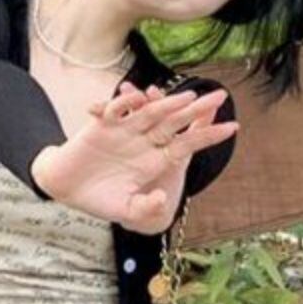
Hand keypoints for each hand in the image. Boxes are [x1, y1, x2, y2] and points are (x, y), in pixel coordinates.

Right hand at [32, 81, 238, 231]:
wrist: (68, 189)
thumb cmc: (101, 200)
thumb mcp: (127, 209)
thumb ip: (146, 206)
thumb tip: (165, 199)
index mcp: (156, 160)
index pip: (188, 144)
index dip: (209, 135)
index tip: (234, 128)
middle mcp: (145, 142)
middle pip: (175, 122)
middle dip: (197, 109)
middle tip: (222, 95)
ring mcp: (125, 131)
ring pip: (149, 112)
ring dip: (166, 102)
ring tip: (186, 96)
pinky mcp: (103, 124)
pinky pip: (116, 110)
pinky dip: (123, 103)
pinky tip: (135, 97)